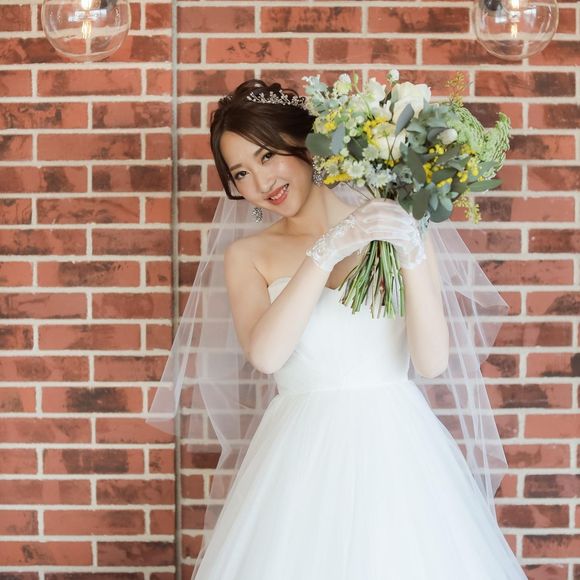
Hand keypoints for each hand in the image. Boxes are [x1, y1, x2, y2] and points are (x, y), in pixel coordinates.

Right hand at [305, 198, 425, 272]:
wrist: (334, 244)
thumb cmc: (352, 234)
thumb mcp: (366, 220)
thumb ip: (380, 216)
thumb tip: (399, 217)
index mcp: (369, 204)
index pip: (391, 203)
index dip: (404, 209)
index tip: (415, 215)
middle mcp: (366, 209)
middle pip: (392, 211)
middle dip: (405, 218)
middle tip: (416, 224)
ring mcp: (364, 220)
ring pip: (389, 222)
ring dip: (402, 228)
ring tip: (412, 233)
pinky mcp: (363, 232)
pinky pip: (383, 232)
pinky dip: (394, 236)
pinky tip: (402, 239)